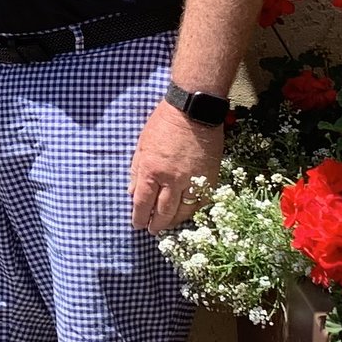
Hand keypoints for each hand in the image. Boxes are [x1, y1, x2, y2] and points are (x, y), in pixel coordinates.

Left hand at [128, 101, 223, 234]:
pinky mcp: (209, 177)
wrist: (193, 111)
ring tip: (168, 224)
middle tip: (152, 230)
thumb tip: (132, 193)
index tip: (137, 225)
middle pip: (163, 213)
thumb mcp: (141, 146)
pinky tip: (186, 212)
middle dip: (156, 225)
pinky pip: (201, 202)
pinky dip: (193, 210)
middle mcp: (171, 179)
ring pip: (183, 211)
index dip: (139, 217)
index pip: (142, 203)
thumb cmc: (163, 124)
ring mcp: (192, 180)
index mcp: (151, 171)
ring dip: (174, 221)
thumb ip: (136, 171)